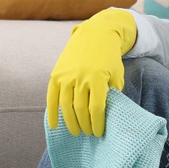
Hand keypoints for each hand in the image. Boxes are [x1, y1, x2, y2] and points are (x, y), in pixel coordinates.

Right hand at [45, 8, 137, 136]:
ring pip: (65, 106)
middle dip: (85, 125)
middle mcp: (80, 78)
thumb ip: (113, 94)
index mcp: (97, 79)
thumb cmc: (109, 58)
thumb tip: (107, 115)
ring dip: (70, 122)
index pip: (96, 109)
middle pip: (80, 110)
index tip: (98, 133)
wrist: (95, 34)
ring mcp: (66, 76)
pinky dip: (51, 113)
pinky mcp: (56, 74)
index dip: (97, 124)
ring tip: (76, 132)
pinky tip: (54, 126)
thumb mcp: (117, 74)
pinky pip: (51, 97)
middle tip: (88, 133)